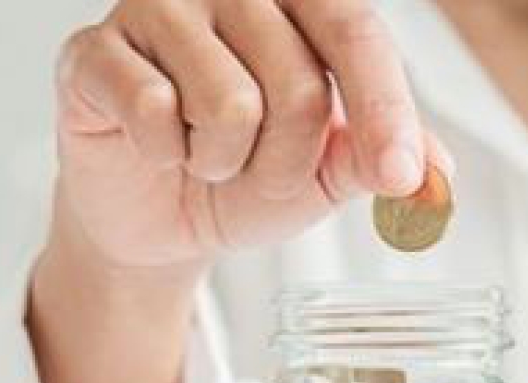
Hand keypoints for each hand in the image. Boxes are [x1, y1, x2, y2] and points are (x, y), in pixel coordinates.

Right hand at [52, 0, 447, 273]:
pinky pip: (154, 112)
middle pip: (299, 84)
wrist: (162, 217)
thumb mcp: (328, 171)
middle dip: (290, 162)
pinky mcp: (93, 51)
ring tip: (208, 158)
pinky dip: (166, 155)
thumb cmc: (248, 173)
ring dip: (227, 164)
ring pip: (229, 104)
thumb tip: (434, 172)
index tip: (401, 177)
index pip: (356, 33)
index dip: (385, 110)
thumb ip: (378, 158)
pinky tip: (157, 148)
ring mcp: (156, 8)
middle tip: (262, 174)